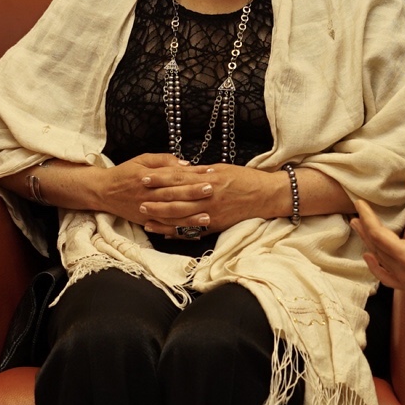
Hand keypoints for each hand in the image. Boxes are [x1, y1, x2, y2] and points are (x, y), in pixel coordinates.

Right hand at [92, 153, 198, 226]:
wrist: (104, 191)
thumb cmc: (125, 173)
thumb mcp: (142, 159)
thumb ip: (163, 160)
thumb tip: (185, 164)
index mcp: (148, 177)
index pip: (173, 175)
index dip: (191, 174)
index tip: (208, 172)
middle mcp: (148, 195)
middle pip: (174, 194)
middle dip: (193, 193)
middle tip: (212, 191)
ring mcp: (148, 210)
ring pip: (171, 215)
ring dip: (190, 217)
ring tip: (207, 217)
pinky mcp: (147, 221)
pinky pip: (165, 228)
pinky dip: (179, 231)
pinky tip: (193, 232)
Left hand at [138, 163, 272, 237]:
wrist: (265, 196)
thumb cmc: (244, 179)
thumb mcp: (222, 169)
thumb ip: (201, 172)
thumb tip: (182, 169)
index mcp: (208, 181)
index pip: (178, 180)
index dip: (160, 179)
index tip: (144, 178)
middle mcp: (207, 199)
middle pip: (176, 201)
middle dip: (156, 202)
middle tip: (138, 201)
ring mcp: (211, 215)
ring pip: (181, 219)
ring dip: (162, 220)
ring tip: (146, 220)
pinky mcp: (215, 226)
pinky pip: (193, 232)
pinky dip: (178, 234)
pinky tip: (165, 234)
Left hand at [351, 170, 404, 293]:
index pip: (379, 235)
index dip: (367, 218)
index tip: (360, 204)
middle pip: (377, 249)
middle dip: (365, 230)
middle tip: (356, 214)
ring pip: (381, 263)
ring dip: (370, 245)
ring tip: (360, 229)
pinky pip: (389, 279)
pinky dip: (378, 268)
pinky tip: (370, 257)